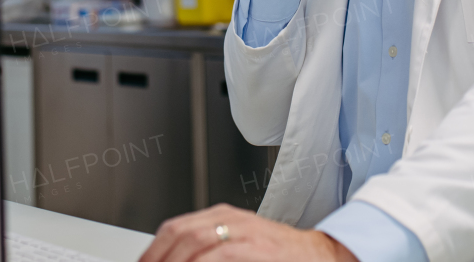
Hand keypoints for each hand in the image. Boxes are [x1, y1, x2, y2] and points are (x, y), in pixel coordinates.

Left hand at [140, 204, 357, 261]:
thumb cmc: (281, 257)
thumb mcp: (240, 245)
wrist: (320, 257)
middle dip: (157, 258)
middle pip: (179, 233)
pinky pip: (218, 255)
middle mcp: (231, 219)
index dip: (153, 251)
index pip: (175, 228)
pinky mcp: (254, 248)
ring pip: (193, 242)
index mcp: (224, 216)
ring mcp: (243, 232)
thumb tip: (179, 260)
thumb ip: (211, 252)